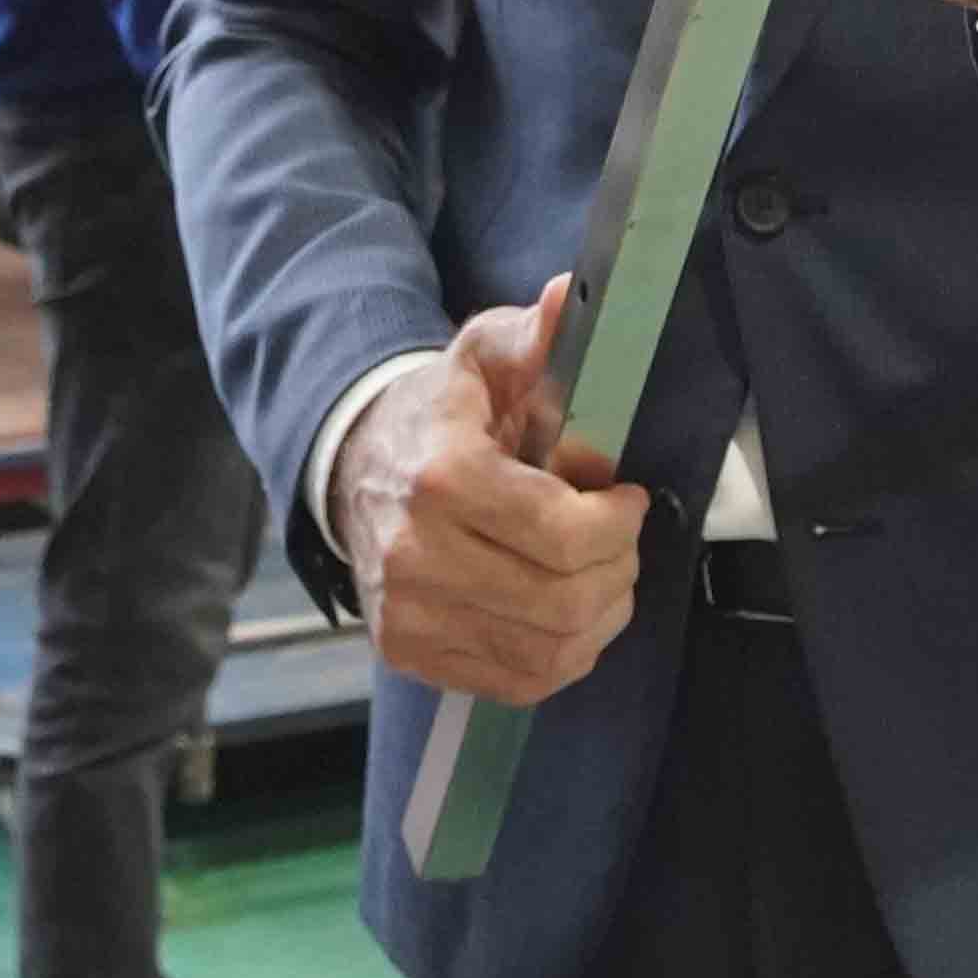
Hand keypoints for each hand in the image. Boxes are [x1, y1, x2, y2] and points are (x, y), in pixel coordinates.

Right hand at [334, 277, 647, 708]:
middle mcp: (417, 556)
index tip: (625, 498)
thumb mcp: (483, 358)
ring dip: (599, 617)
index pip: (564, 535)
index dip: (619, 524)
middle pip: (562, 601)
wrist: (353, 467)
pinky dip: (564, 656)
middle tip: (620, 540)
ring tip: (602, 576)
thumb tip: (567, 296)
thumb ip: (534, 335)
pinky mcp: (411, 653)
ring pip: (548, 651)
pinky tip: (569, 613)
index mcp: (442, 477)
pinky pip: (519, 682)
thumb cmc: (439, 414)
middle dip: (618, 570)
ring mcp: (410, 614)